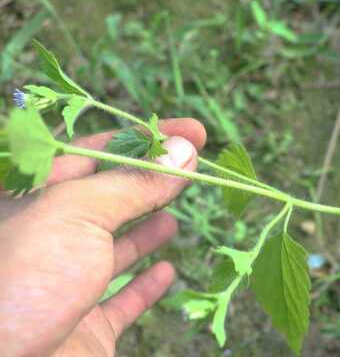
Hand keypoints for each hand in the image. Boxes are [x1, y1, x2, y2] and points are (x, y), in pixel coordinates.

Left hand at [0, 118, 205, 355]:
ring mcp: (66, 283)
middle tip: (196, 165)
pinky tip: (167, 271)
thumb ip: (135, 183)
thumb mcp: (79, 211)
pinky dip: (146, 285)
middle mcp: (46, 236)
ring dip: (148, 229)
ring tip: (176, 216)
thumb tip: (184, 150)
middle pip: (110, 197)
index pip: (96, 150)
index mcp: (31, 196)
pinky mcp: (84, 326)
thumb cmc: (24, 278)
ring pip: (115, 248)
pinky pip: (121, 301)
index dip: (146, 137)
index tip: (192, 131)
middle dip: (153, 181)